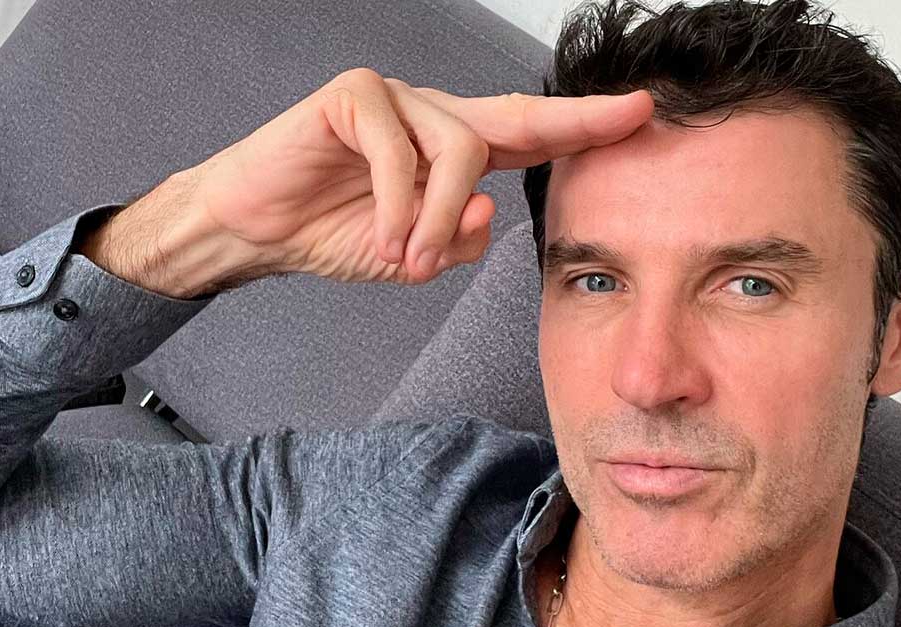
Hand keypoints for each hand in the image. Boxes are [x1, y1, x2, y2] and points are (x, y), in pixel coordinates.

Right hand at [187, 68, 653, 285]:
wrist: (258, 229)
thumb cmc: (334, 232)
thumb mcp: (414, 256)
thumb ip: (457, 241)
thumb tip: (486, 211)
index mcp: (455, 151)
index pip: (529, 135)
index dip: (585, 125)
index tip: (642, 114)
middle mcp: (434, 117)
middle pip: (517, 118)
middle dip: (579, 121)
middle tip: (630, 119)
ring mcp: (397, 100)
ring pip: (461, 148)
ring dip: (441, 217)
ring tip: (414, 258)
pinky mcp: (356, 95)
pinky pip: (400, 149)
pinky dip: (399, 204)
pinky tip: (385, 237)